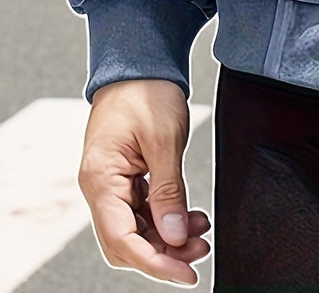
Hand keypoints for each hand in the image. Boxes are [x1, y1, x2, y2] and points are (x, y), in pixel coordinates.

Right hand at [78, 78, 210, 284]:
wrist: (140, 62)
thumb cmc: (146, 91)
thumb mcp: (164, 140)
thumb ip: (169, 191)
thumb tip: (175, 235)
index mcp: (101, 180)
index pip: (122, 240)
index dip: (155, 262)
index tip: (185, 273)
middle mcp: (100, 187)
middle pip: (127, 242)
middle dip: (164, 253)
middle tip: (199, 253)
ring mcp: (112, 183)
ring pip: (136, 229)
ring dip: (168, 237)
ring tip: (201, 233)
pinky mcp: (125, 178)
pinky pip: (142, 210)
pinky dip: (166, 218)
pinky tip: (190, 217)